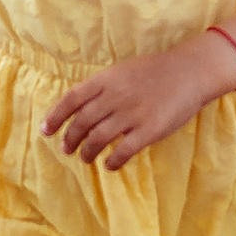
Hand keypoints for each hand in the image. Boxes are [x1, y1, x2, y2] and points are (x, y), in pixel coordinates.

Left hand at [43, 30, 235, 171]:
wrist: (190, 72)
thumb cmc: (156, 71)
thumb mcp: (123, 70)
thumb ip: (103, 87)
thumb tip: (81, 106)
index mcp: (107, 80)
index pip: (72, 99)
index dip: (56, 116)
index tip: (46, 131)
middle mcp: (115, 97)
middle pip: (82, 122)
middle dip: (70, 139)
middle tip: (67, 150)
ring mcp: (132, 114)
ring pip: (98, 139)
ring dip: (87, 152)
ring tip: (85, 158)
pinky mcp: (149, 130)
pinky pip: (123, 151)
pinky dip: (112, 162)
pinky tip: (110, 166)